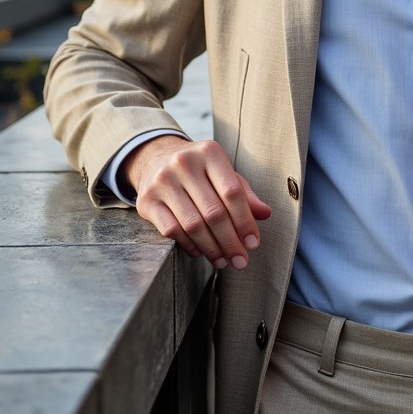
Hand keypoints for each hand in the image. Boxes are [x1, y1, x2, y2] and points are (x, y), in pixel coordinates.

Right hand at [125, 135, 271, 270]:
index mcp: (209, 152)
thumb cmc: (199, 170)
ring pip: (193, 225)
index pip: (232, 192)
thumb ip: (244, 193)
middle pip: (214, 212)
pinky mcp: (146, 200)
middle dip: (230, 241)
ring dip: (212, 248)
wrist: (156, 159)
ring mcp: (163, 181)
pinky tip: (201, 253)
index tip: (253, 243)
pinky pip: (172, 231)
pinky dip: (189, 245)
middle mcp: (184, 163)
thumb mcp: (223, 173)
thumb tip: (265, 214)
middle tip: (240, 261)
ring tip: (223, 261)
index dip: (245, 221)